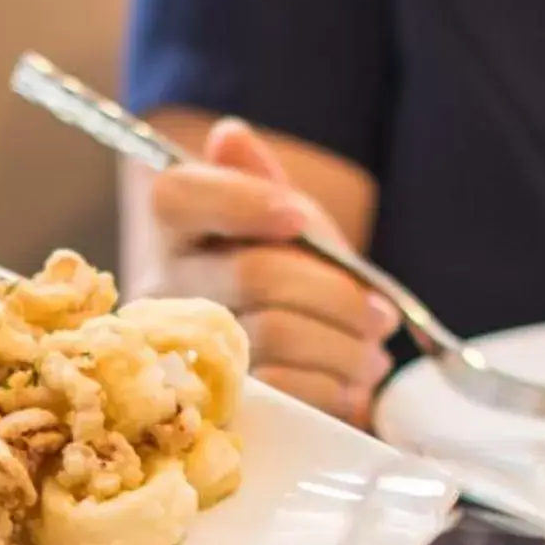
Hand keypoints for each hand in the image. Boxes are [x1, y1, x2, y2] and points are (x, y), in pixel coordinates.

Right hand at [148, 121, 399, 428]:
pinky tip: (348, 387)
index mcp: (175, 230)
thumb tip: (230, 135)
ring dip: (346, 348)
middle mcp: (164, 289)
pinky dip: (333, 388)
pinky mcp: (213, 409)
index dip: (243, 202)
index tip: (298, 218)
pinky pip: (284, 390)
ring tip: (371, 355)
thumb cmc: (287, 287)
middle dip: (337, 295)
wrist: (284, 375)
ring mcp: (184, 353)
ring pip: (278, 335)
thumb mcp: (283, 227)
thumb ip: (261, 182)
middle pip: (255, 274)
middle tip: (380, 316)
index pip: (181, 196)